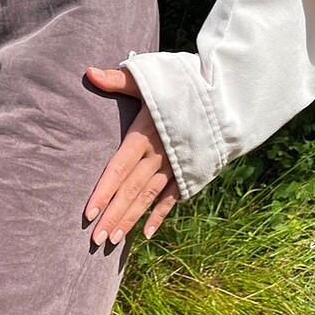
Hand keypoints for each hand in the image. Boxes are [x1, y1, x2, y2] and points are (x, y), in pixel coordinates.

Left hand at [84, 66, 179, 242]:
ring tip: (112, 242)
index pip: (118, 168)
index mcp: (145, 133)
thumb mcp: (150, 77)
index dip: (103, 192)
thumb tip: (88, 73)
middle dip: (112, 216)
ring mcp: (175, 166)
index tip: (88, 213)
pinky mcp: (189, 172)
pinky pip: (172, 198)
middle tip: (95, 240)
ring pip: (148, 198)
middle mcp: (159, 154)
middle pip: (131, 190)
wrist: (226, 96)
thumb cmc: (181, 85)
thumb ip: (118, 79)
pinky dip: (159, 216)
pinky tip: (145, 235)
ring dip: (130, 220)